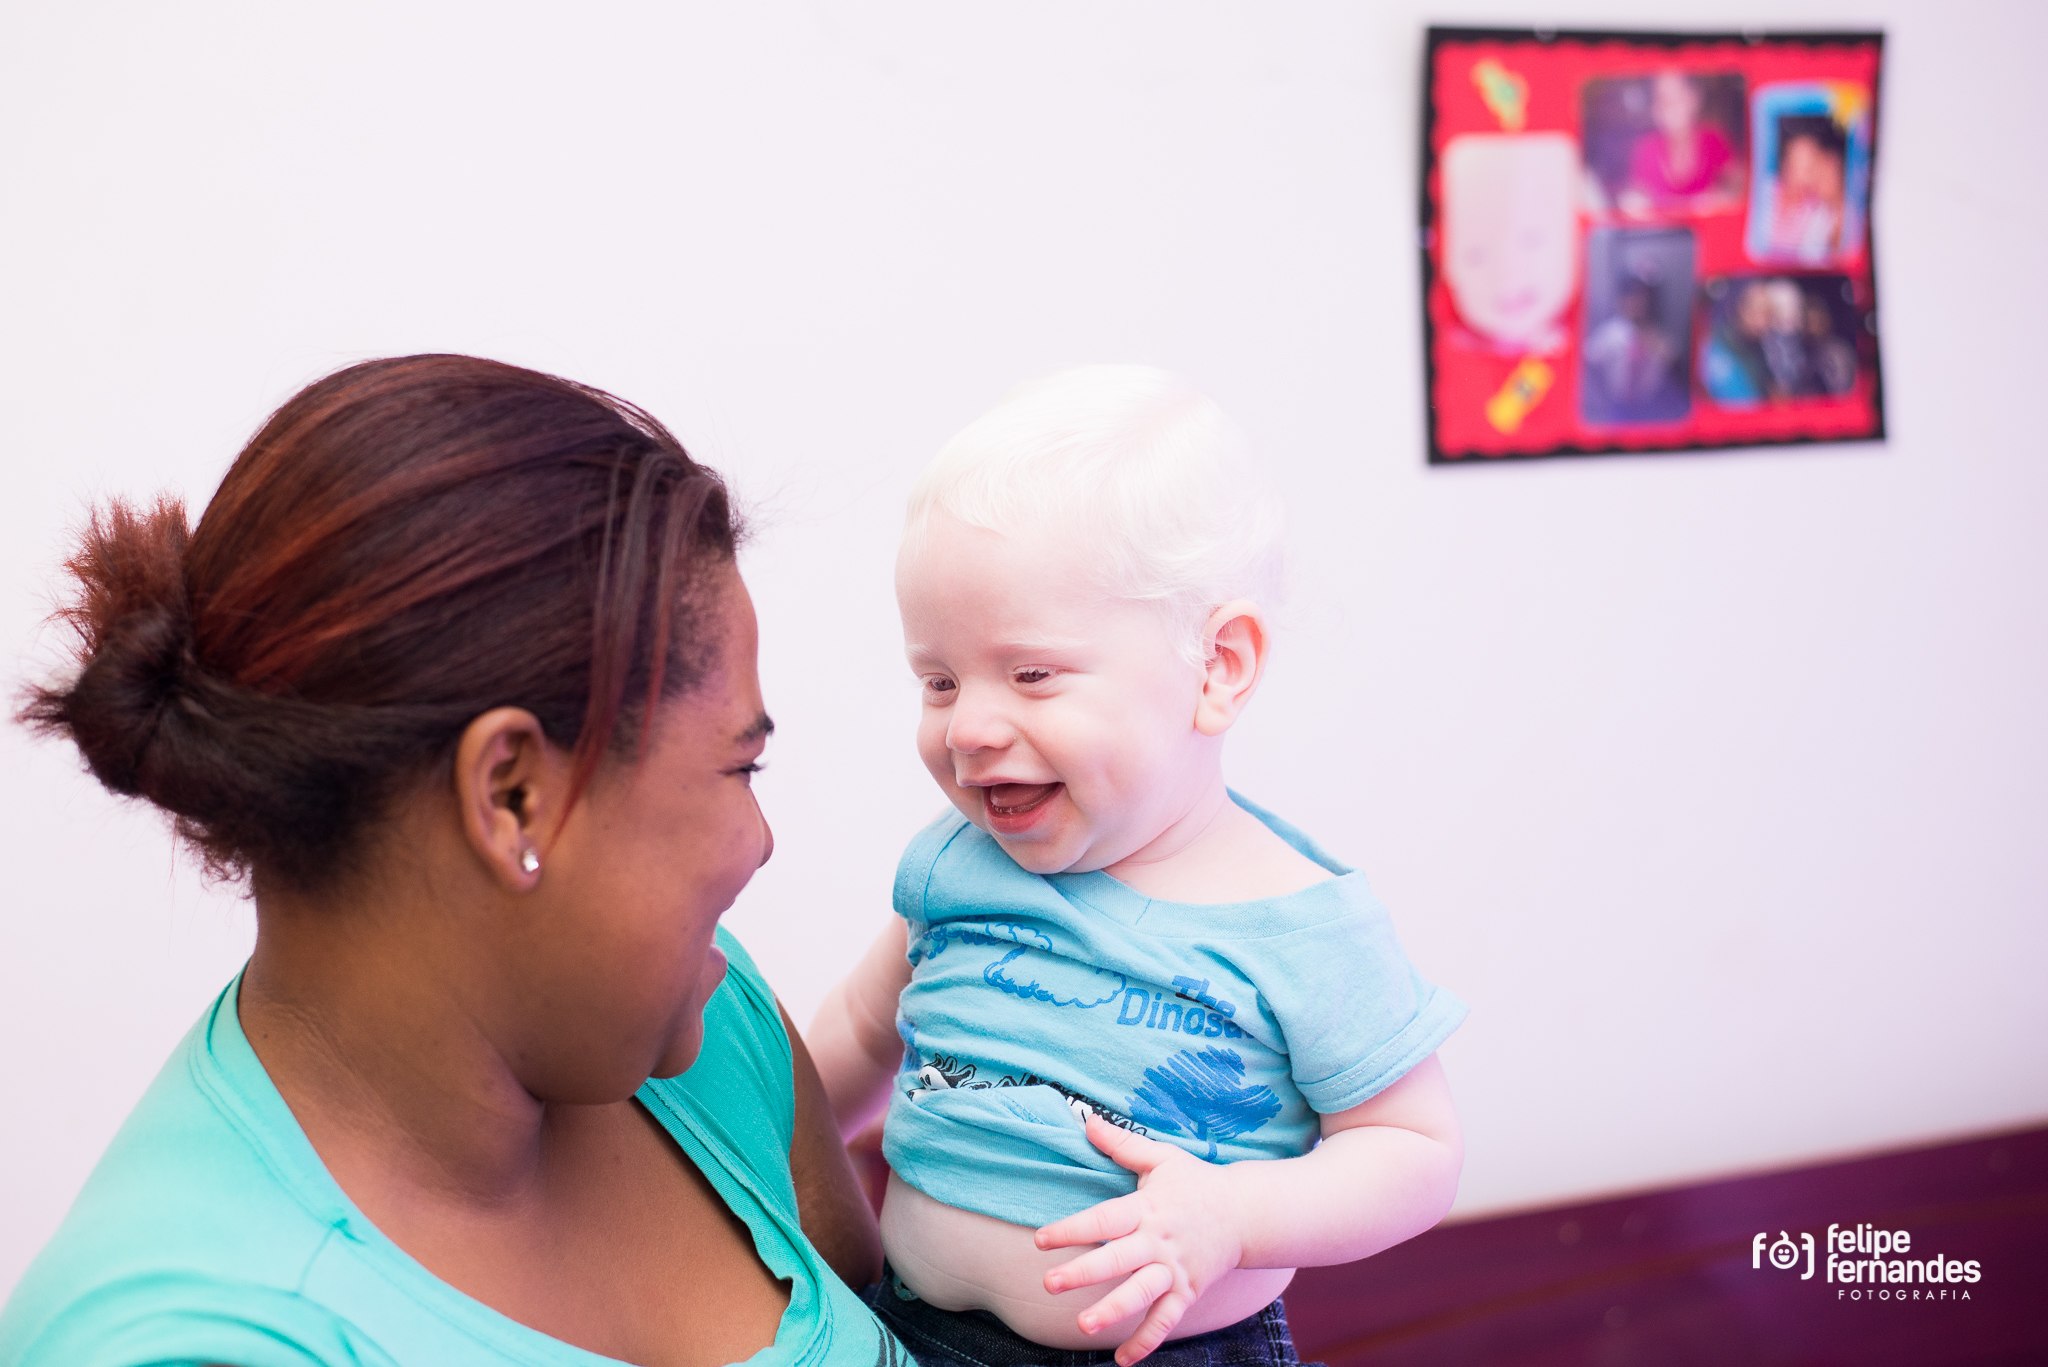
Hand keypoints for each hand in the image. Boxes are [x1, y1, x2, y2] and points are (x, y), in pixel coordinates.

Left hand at [1033, 1115, 1245, 1365]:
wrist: (1246, 1213)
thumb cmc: (1196, 1182)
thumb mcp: (1162, 1158)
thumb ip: (1122, 1144)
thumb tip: (1086, 1119)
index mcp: (1147, 1208)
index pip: (1104, 1220)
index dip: (1072, 1229)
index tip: (1042, 1239)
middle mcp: (1159, 1242)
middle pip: (1118, 1259)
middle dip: (1083, 1273)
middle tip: (1050, 1284)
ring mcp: (1175, 1270)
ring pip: (1142, 1294)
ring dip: (1113, 1311)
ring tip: (1083, 1326)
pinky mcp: (1187, 1291)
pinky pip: (1166, 1320)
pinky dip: (1146, 1341)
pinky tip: (1122, 1359)